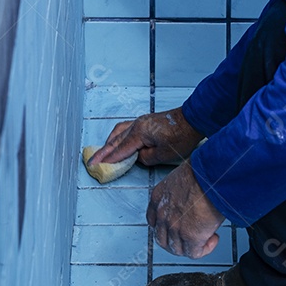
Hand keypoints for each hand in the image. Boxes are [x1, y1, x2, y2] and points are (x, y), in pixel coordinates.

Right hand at [89, 107, 203, 167]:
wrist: (193, 120)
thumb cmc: (181, 137)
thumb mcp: (163, 155)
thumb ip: (145, 158)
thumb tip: (137, 157)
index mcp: (139, 133)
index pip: (120, 149)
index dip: (108, 159)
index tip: (96, 165)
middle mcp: (136, 125)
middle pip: (115, 140)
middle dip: (103, 151)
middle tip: (92, 160)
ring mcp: (140, 122)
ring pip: (118, 132)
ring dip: (109, 142)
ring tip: (102, 152)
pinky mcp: (145, 121)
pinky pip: (125, 128)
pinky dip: (117, 136)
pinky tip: (117, 140)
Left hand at [147, 161, 225, 258]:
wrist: (211, 175)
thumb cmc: (202, 171)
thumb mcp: (182, 178)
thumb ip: (181, 192)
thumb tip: (192, 198)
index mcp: (158, 197)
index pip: (153, 220)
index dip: (164, 227)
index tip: (175, 227)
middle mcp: (162, 214)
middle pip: (162, 239)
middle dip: (176, 241)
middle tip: (190, 238)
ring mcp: (174, 227)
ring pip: (177, 249)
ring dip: (190, 247)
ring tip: (205, 237)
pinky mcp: (190, 237)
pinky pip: (194, 253)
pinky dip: (204, 249)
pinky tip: (213, 238)